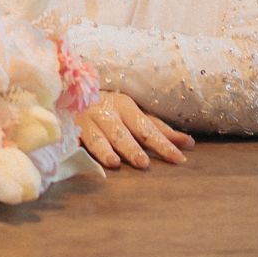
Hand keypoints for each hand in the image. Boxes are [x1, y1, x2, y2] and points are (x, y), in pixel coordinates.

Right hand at [76, 94, 193, 169]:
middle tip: (143, 163)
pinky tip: (84, 159)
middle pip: (123, 132)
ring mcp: (86, 121)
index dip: (163, 142)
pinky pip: (75, 141)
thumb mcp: (134, 116)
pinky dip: (81, 149)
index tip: (180, 159)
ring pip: (97, 136)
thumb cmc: (110, 110)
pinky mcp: (70, 130)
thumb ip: (159, 130)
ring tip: (115, 163)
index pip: (148, 127)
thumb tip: (189, 144)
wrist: (69, 94)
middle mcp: (106, 111)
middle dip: (132, 147)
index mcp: (125, 106)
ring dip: (105, 149)